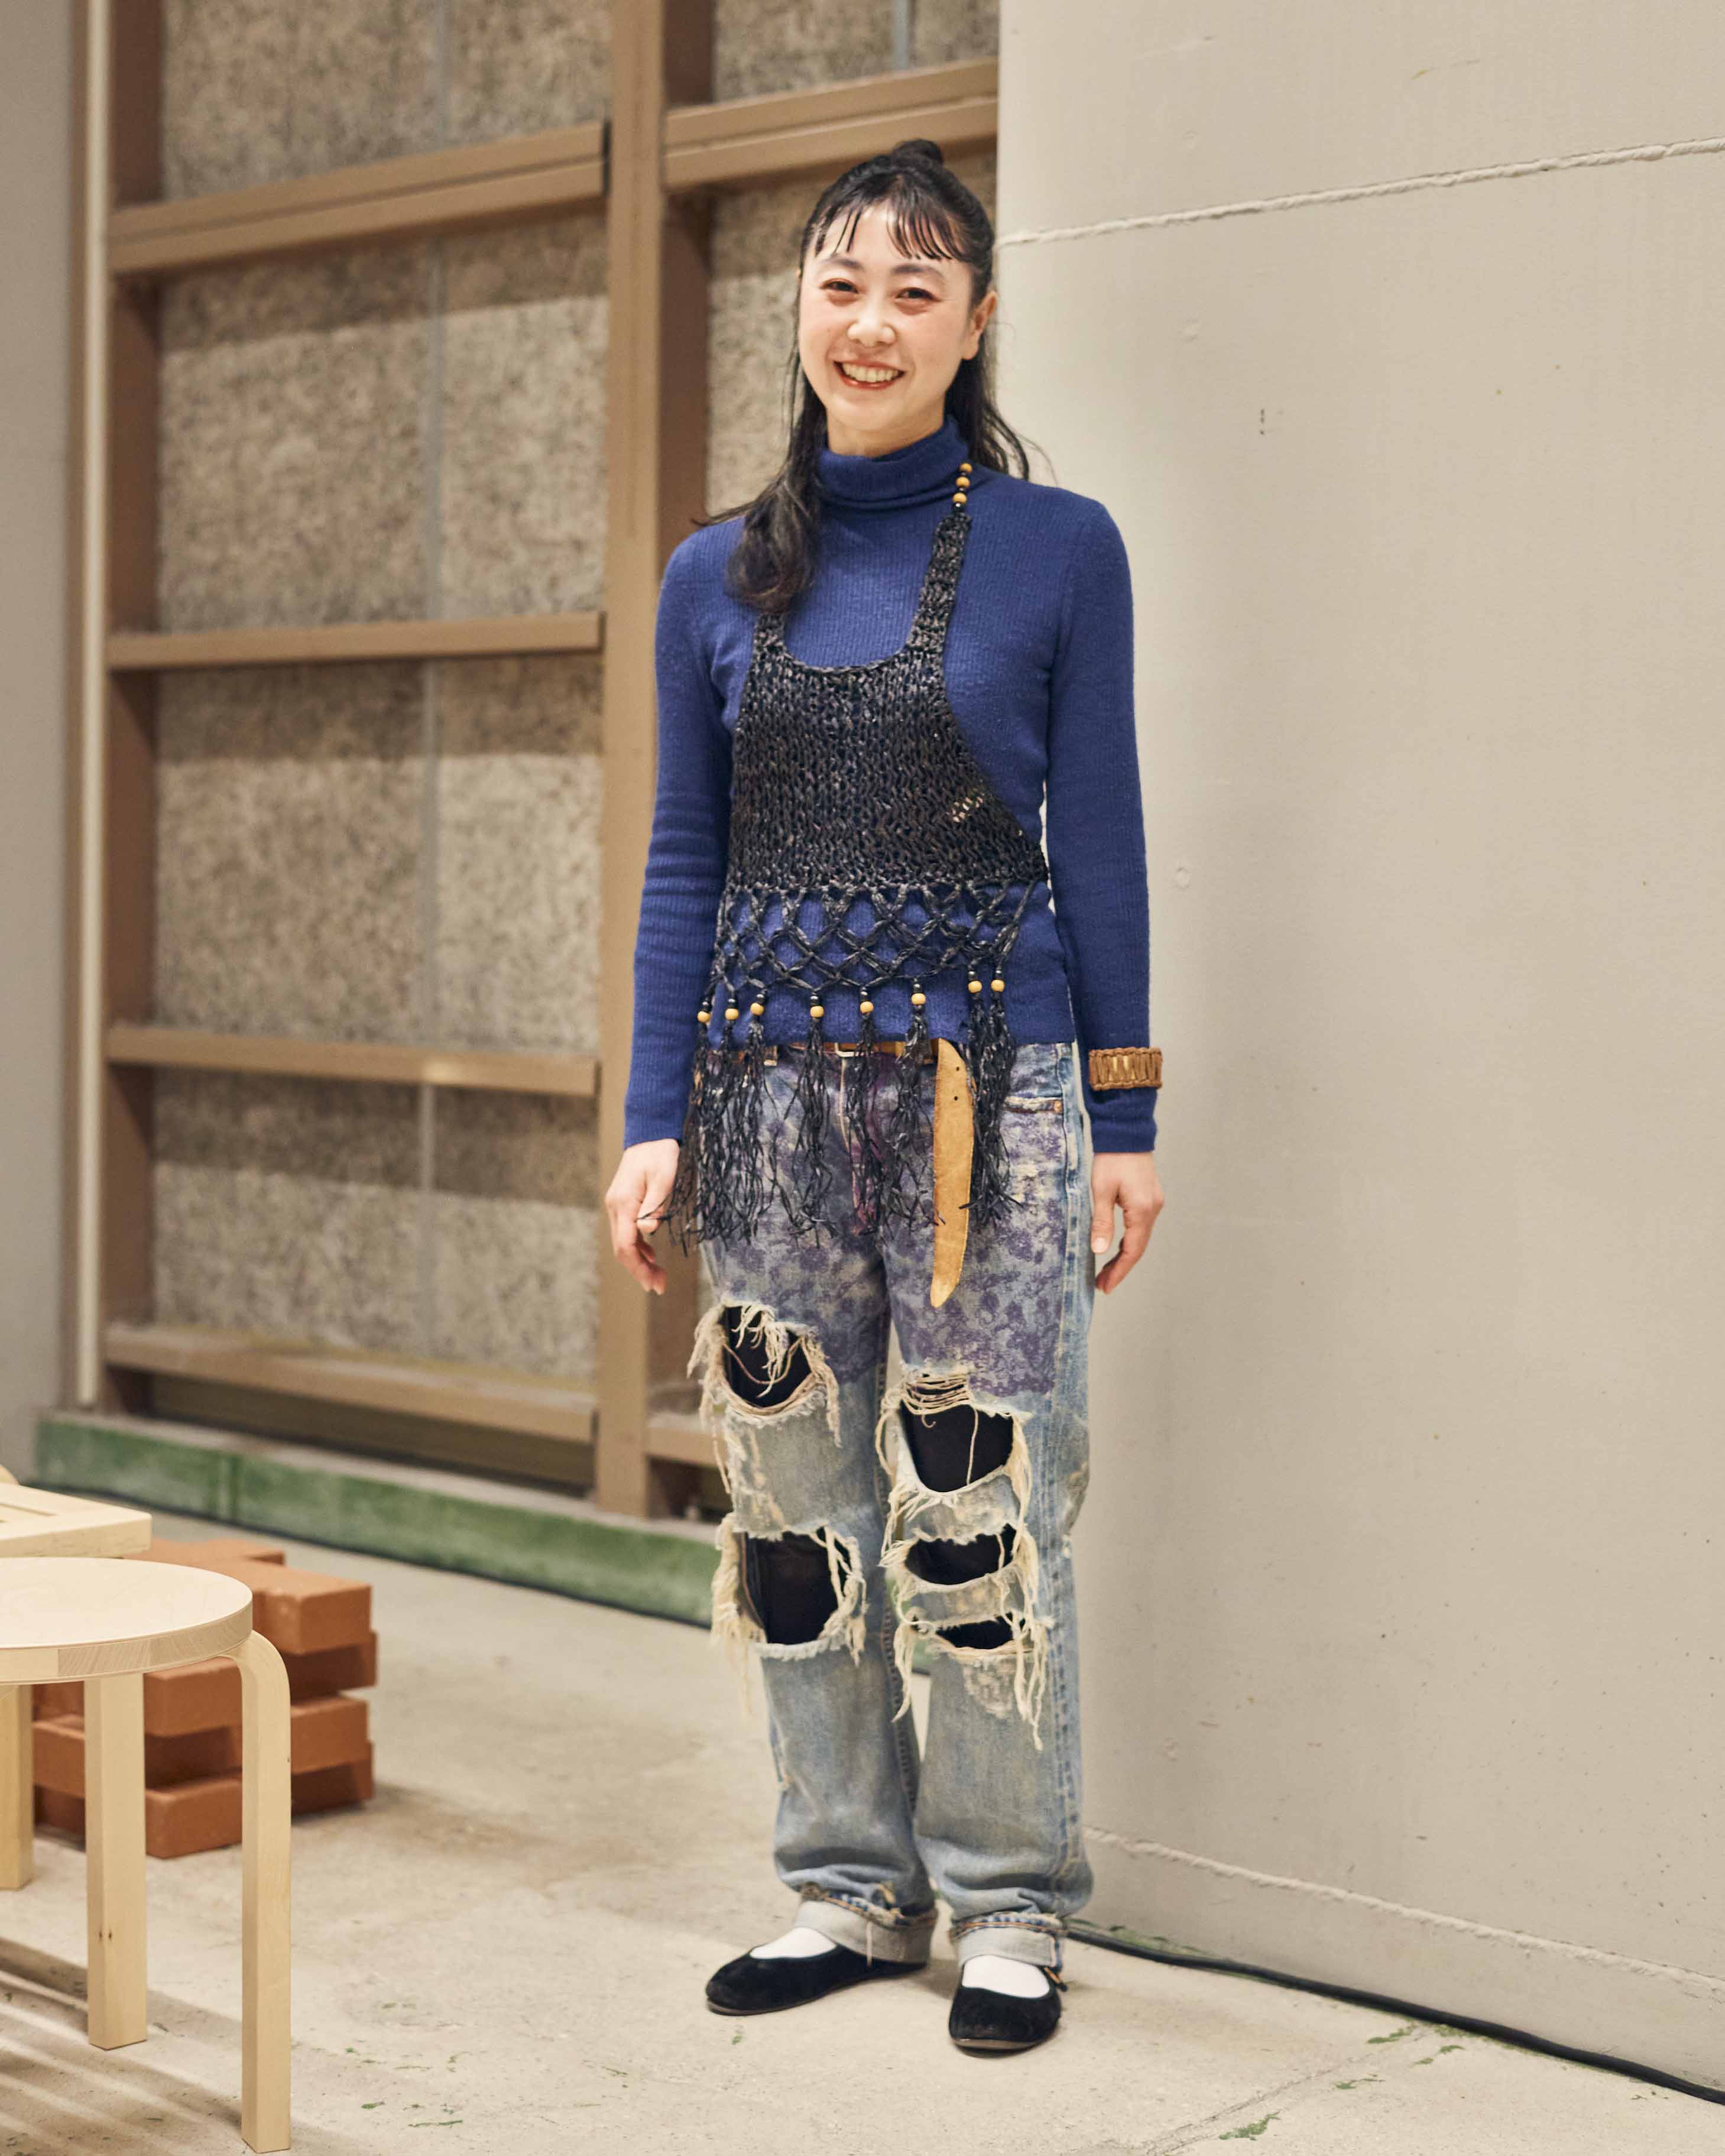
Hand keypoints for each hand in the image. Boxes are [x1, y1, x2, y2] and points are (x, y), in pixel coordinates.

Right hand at [605, 1139, 680, 1294]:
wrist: (650, 1133)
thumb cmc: (660, 1153)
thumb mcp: (664, 1177)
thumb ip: (656, 1205)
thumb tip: (647, 1231)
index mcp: (624, 1203)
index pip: (626, 1245)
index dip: (639, 1268)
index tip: (654, 1284)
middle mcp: (616, 1207)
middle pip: (623, 1249)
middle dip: (640, 1270)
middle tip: (660, 1286)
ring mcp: (617, 1205)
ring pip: (624, 1242)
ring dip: (640, 1261)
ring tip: (659, 1276)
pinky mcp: (623, 1203)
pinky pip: (627, 1231)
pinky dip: (639, 1247)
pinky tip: (651, 1255)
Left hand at [1089, 1151, 1163, 1293]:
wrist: (1127, 1133)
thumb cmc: (1111, 1159)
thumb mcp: (1100, 1191)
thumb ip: (1101, 1222)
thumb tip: (1099, 1251)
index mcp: (1142, 1210)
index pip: (1131, 1250)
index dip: (1119, 1271)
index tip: (1105, 1286)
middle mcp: (1153, 1210)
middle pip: (1138, 1248)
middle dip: (1121, 1268)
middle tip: (1103, 1284)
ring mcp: (1154, 1204)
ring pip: (1140, 1238)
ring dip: (1125, 1255)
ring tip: (1107, 1271)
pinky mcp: (1150, 1198)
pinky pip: (1141, 1227)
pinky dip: (1129, 1241)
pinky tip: (1117, 1248)